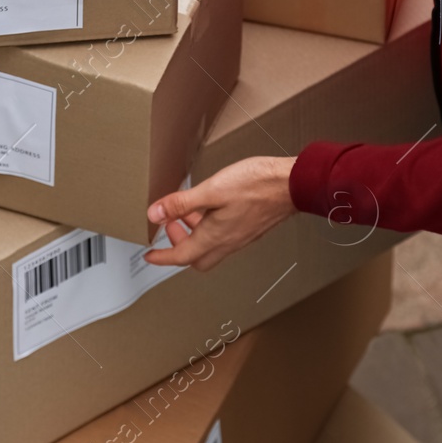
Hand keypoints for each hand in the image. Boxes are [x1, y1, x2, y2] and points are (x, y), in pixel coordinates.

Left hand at [143, 156, 297, 270]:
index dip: (161, 257)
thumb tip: (156, 214)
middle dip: (179, 247)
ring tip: (186, 214)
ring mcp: (240, 236)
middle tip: (169, 229)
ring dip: (195, 234)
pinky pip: (224, 237)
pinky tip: (210, 208)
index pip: (181, 256)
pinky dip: (210, 227)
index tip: (149, 255)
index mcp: (215, 236)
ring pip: (211, 246)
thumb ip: (182, 203)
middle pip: (197, 258)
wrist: (292, 184)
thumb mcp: (212, 190)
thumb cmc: (257, 185)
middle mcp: (228, 242)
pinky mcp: (250, 228)